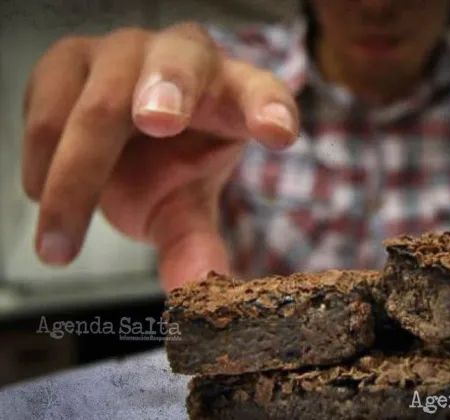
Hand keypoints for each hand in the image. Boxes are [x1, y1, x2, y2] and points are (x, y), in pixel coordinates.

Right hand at [21, 22, 298, 290]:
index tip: (279, 133)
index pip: (262, 92)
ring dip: (79, 168)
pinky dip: (42, 157)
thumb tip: (197, 293)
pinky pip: (49, 104)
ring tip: (60, 239)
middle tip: (159, 122)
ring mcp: (125, 53)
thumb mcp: (184, 208)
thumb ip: (194, 246)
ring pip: (103, 100)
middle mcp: (183, 60)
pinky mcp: (70, 59)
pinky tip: (43, 192)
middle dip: (170, 88)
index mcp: (232, 95)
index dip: (271, 107)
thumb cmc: (163, 167)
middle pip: (182, 63)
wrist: (109, 146)